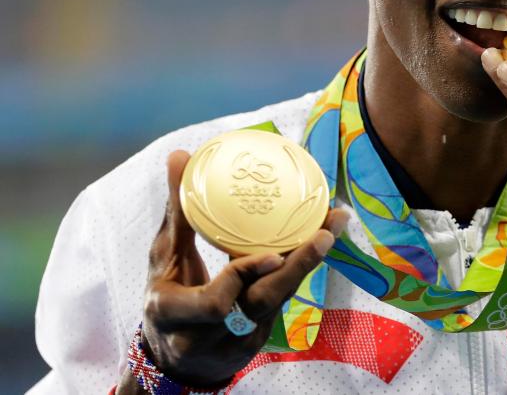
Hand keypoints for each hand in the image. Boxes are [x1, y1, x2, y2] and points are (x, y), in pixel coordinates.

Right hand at [120, 150, 349, 390]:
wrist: (175, 360)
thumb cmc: (167, 296)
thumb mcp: (162, 258)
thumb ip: (177, 211)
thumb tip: (180, 155)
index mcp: (174, 313)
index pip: (216, 302)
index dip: (243, 278)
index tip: (272, 254)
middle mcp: (211, 333)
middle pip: (261, 302)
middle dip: (296, 269)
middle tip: (324, 234)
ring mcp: (239, 340)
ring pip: (280, 300)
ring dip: (308, 262)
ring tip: (334, 224)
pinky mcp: (261, 337)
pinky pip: (285, 299)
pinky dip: (302, 269)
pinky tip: (322, 238)